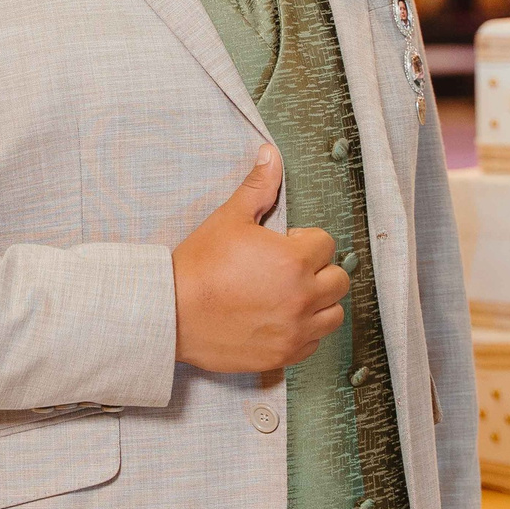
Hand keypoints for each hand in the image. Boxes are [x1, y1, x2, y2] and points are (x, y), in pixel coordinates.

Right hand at [170, 144, 348, 373]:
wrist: (171, 313)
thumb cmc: (198, 266)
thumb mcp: (229, 218)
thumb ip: (258, 187)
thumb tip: (270, 154)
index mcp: (294, 260)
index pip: (326, 244)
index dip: (304, 241)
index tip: (283, 246)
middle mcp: (302, 297)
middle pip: (338, 280)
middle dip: (318, 271)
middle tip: (288, 271)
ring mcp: (295, 329)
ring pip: (333, 314)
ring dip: (319, 303)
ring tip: (290, 296)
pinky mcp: (283, 354)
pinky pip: (314, 343)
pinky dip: (304, 332)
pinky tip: (280, 320)